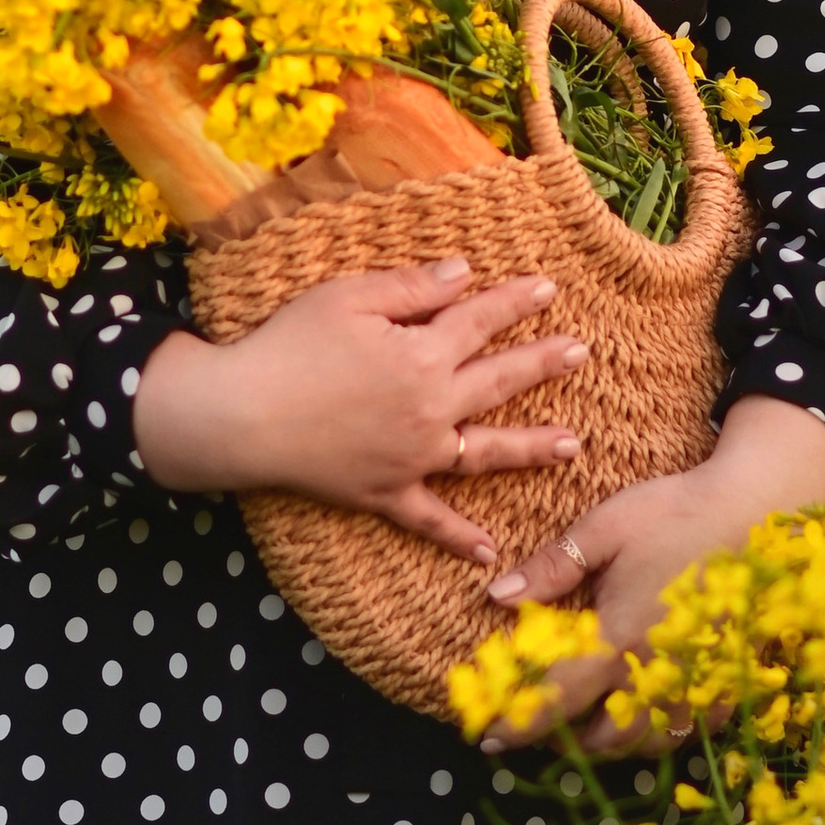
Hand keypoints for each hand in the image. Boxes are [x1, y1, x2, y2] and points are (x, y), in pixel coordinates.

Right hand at [131, 256, 588, 565]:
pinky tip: (489, 552)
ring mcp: (412, 458)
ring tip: (573, 445)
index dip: (514, 301)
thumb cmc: (289, 347)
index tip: (549, 289)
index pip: (480, 320)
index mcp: (422, 355)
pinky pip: (429, 520)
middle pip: (497, 382)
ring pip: (484, 452)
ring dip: (530, 448)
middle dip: (542, 364)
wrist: (242, 417)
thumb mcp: (348, 298)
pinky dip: (459, 538)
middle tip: (582, 353)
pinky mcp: (384, 494)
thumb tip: (464, 273)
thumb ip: (412, 288)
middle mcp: (430, 410)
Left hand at [477, 394, 824, 750]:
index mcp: (618, 637)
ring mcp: (697, 682)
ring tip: (589, 726)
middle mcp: (656, 672)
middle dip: (566, 742)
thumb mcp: (605, 528)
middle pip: (602, 739)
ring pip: (646, 743)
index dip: (518, 725)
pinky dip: (658, 732)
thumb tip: (496, 595)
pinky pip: (688, 729)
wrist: (758, 510)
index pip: (556, 699)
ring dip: (612, 743)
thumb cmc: (676, 512)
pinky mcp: (727, 680)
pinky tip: (645, 711)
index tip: (488, 740)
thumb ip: (552, 568)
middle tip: (542, 725)